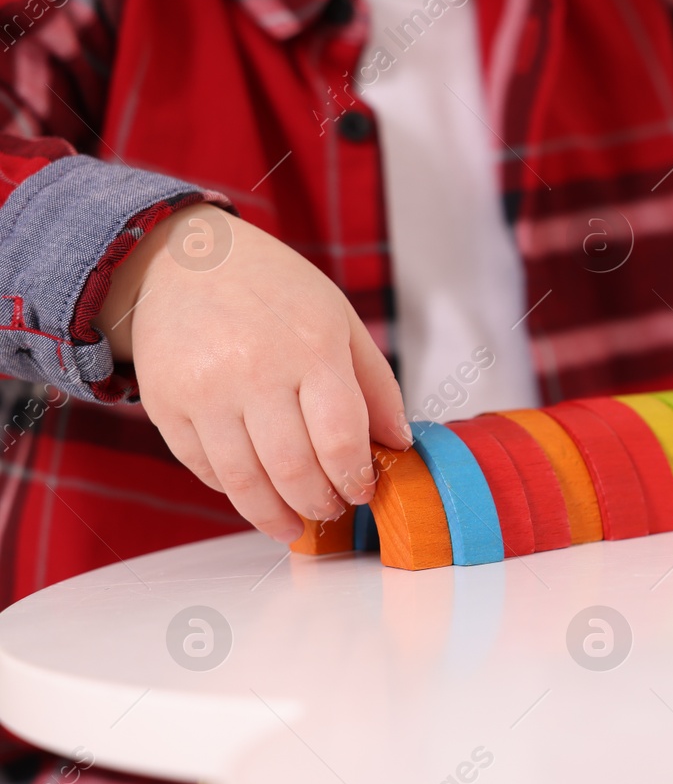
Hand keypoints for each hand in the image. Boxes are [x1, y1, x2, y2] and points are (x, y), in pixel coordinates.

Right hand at [95, 205, 410, 542]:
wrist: (185, 260)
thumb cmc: (275, 291)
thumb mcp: (341, 321)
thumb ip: (376, 385)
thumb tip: (398, 444)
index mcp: (310, 347)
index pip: (340, 438)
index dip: (355, 477)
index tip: (362, 491)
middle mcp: (254, 370)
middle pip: (292, 468)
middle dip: (319, 503)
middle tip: (331, 510)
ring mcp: (203, 390)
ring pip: (244, 481)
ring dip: (274, 515)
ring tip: (294, 523)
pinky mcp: (164, 403)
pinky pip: (202, 468)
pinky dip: (232, 490)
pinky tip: (253, 491)